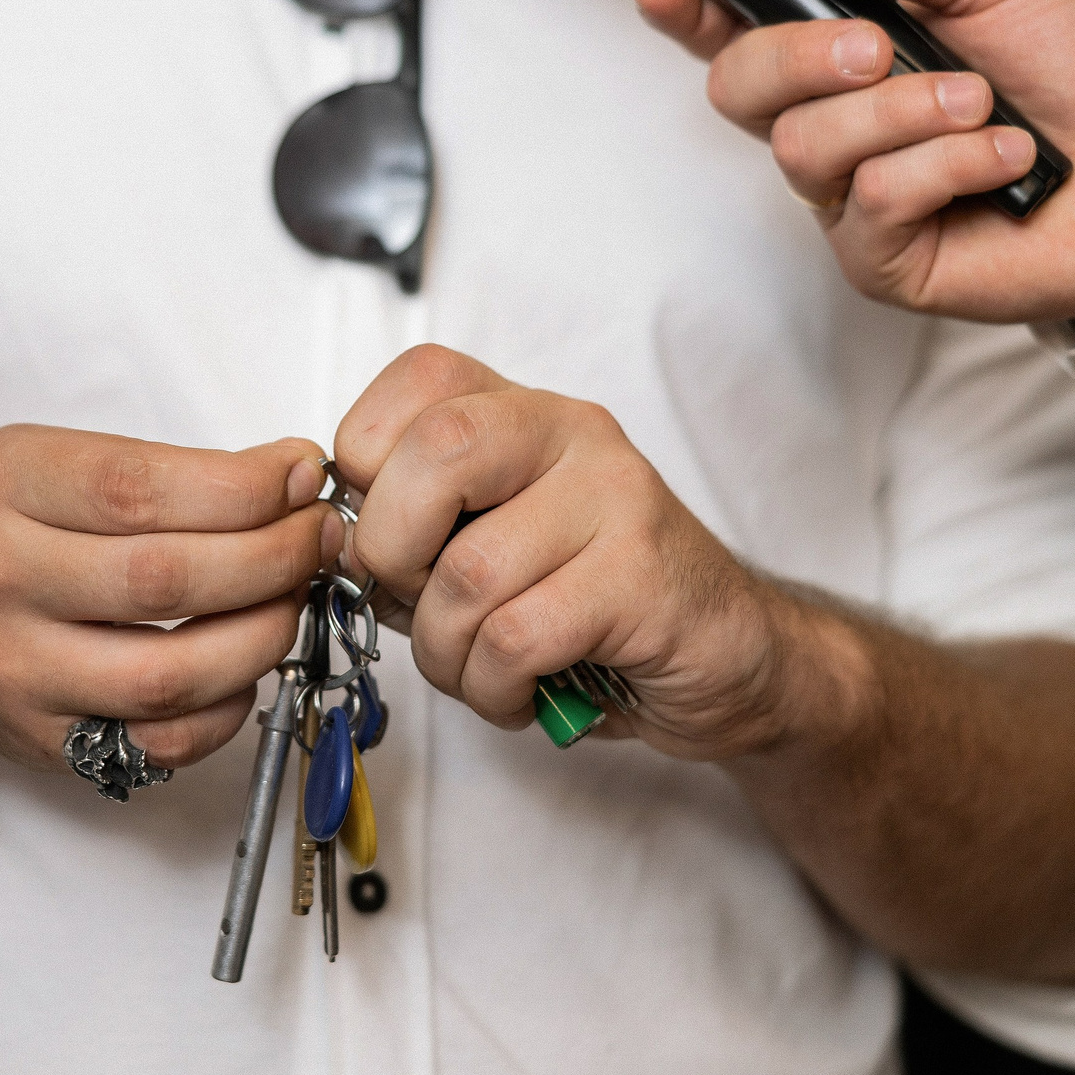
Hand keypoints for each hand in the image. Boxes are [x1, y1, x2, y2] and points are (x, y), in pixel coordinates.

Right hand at [0, 427, 341, 774]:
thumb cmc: (21, 533)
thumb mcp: (64, 467)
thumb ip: (170, 472)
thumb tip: (296, 477)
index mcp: (8, 484)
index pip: (139, 490)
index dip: (244, 488)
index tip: (304, 477)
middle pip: (164, 580)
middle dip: (272, 560)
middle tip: (319, 541)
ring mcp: (14, 670)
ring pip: (168, 675)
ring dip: (262, 637)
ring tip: (293, 602)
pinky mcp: (43, 742)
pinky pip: (162, 743)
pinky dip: (228, 708)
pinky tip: (245, 667)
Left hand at [333, 347, 861, 759]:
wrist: (733, 657)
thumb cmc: (596, 604)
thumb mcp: (495, 545)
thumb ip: (423, 527)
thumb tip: (341, 543)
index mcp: (525, 413)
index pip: (418, 382)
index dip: (369, 460)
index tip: (386, 531)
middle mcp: (572, 434)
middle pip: (435, 454)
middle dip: (391, 553)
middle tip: (413, 604)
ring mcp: (616, 498)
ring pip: (469, 573)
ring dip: (447, 651)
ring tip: (479, 669)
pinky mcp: (642, 577)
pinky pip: (517, 636)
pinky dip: (493, 686)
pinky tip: (519, 692)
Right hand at [632, 0, 1074, 323]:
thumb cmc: (1070, 65)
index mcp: (835, 44)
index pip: (730, 25)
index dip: (684, 5)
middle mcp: (825, 120)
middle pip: (737, 88)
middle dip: (799, 57)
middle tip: (875, 46)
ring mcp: (843, 195)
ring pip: (803, 147)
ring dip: (900, 113)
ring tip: (980, 105)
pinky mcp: (878, 259)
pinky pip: (868, 202)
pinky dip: (943, 166)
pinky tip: (1001, 159)